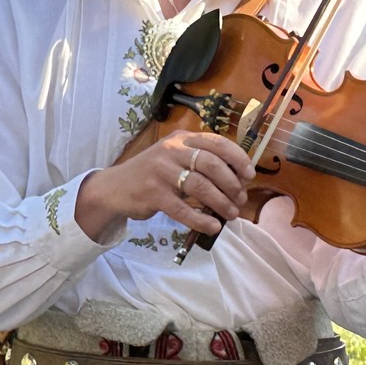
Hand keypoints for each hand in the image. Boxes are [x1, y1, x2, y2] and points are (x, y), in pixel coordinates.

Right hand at [75, 132, 255, 242]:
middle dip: (232, 184)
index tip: (250, 175)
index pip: (217, 143)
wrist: (115, 187)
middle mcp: (171, 150)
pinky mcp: (153, 194)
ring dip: (221, 203)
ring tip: (231, 214)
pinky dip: (201, 220)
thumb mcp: (175, 158)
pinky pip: (183, 209)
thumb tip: (237, 179)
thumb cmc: (153, 174)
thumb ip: (200, 161)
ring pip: (200, 187)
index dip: (238, 159)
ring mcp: (161, 171)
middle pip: (212, 165)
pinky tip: (212, 226)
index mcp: (182, 138)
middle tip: (240, 199)